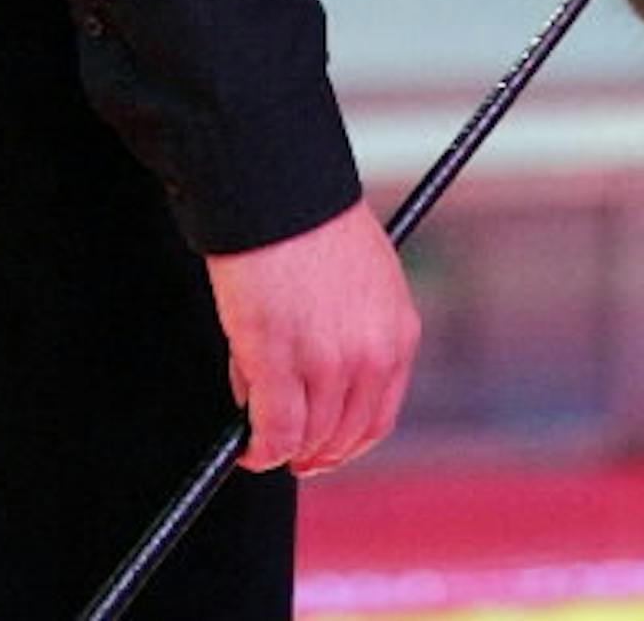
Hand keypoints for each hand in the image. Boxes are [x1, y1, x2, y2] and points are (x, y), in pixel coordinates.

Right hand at [205, 200, 420, 476]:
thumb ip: (354, 333)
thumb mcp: (364, 279)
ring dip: (280, 446)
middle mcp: (370, 355)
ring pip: (306, 439)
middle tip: (285, 451)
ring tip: (257, 430)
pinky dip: (259, 448)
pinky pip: (274, 432)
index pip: (378, 418)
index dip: (345, 444)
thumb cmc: (313, 224)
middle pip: (342, 437)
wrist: (280, 191)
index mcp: (397, 333)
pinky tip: (246, 446)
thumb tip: (319, 387)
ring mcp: (326, 362)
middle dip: (311, 452)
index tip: (323, 450)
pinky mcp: (279, 362)